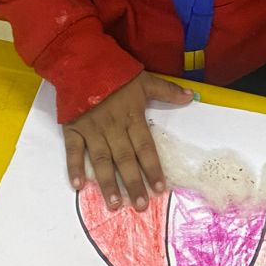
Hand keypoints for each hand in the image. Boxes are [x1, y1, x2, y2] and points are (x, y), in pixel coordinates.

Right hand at [64, 71, 194, 212]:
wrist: (82, 60)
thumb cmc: (116, 72)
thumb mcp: (145, 79)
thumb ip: (167, 91)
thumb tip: (192, 96)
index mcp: (132, 117)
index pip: (146, 147)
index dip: (153, 168)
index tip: (159, 188)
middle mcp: (113, 127)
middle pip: (125, 158)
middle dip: (133, 183)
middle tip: (139, 205)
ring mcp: (92, 129)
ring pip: (101, 159)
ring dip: (107, 182)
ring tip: (113, 203)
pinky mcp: (73, 128)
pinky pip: (74, 150)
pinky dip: (75, 167)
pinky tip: (78, 186)